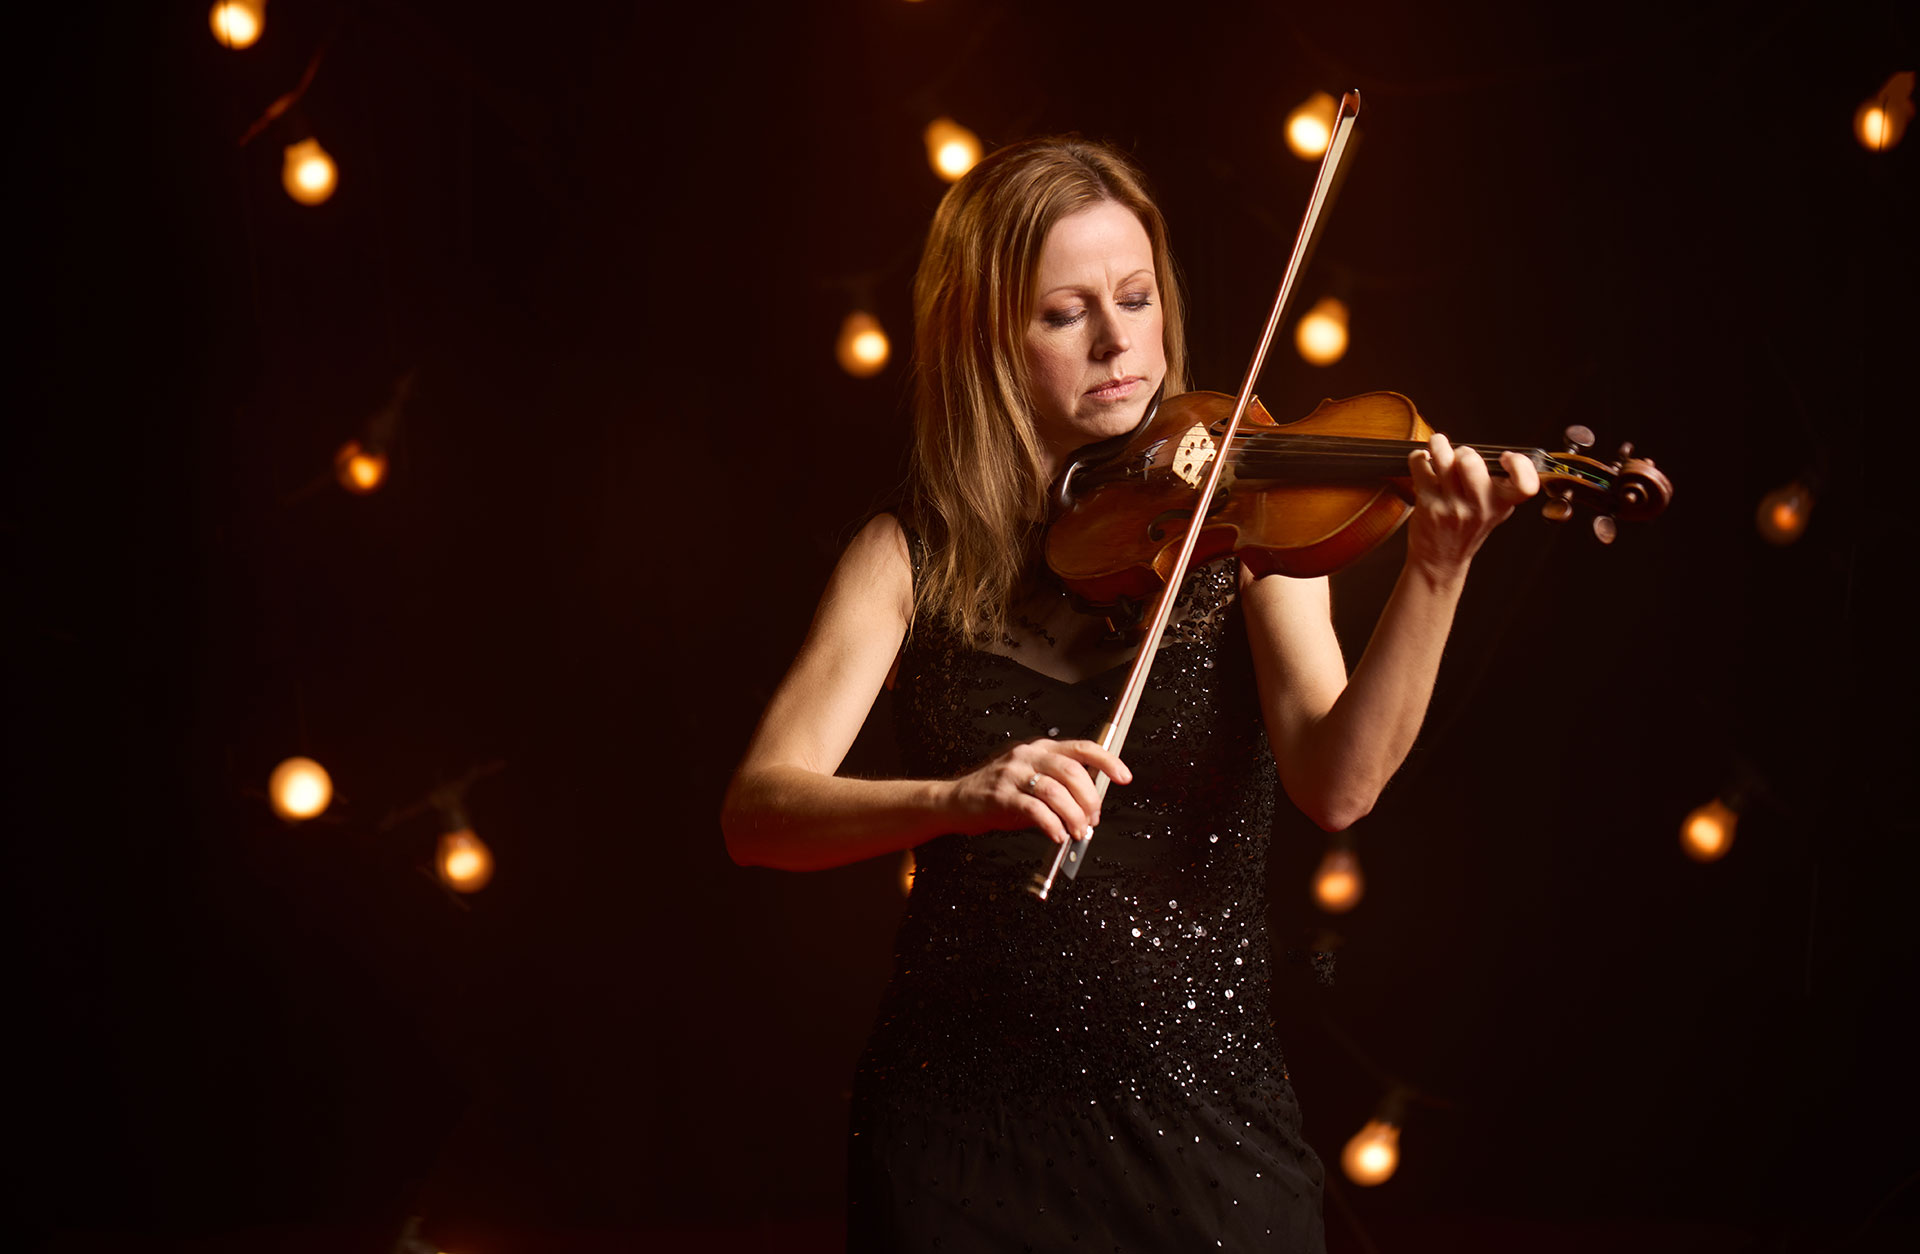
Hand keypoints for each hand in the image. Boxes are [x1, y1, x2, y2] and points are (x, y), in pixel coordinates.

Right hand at [942, 739, 1131, 844]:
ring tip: (1077, 832)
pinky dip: (1051, 824)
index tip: (1124, 777)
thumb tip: (1091, 806)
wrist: (956, 801)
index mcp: (1040, 749)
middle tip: (1091, 820)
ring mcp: (1012, 774)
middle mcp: (1028, 756)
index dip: (1107, 761)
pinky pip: (1034, 809)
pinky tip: (1057, 835)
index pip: (1081, 748)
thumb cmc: (998, 794)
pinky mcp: (1000, 795)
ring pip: (1055, 791)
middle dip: (1089, 799)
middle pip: (1072, 771)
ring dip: (1073, 815)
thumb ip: (1060, 788)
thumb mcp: (1032, 782)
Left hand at [1406, 432, 1539, 580]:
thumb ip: (1500, 484)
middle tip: (1460, 457)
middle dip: (1464, 451)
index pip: (1526, 485)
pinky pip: (1420, 466)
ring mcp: (1452, 507)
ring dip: (1439, 445)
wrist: (1441, 559)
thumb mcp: (1495, 509)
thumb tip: (1498, 452)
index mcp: (1502, 504)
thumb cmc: (1467, 527)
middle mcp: (1479, 507)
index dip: (1519, 464)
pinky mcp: (1428, 505)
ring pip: (1443, 459)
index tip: (1505, 458)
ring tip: (1438, 446)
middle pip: (1471, 462)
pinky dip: (1419, 458)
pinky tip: (1424, 463)